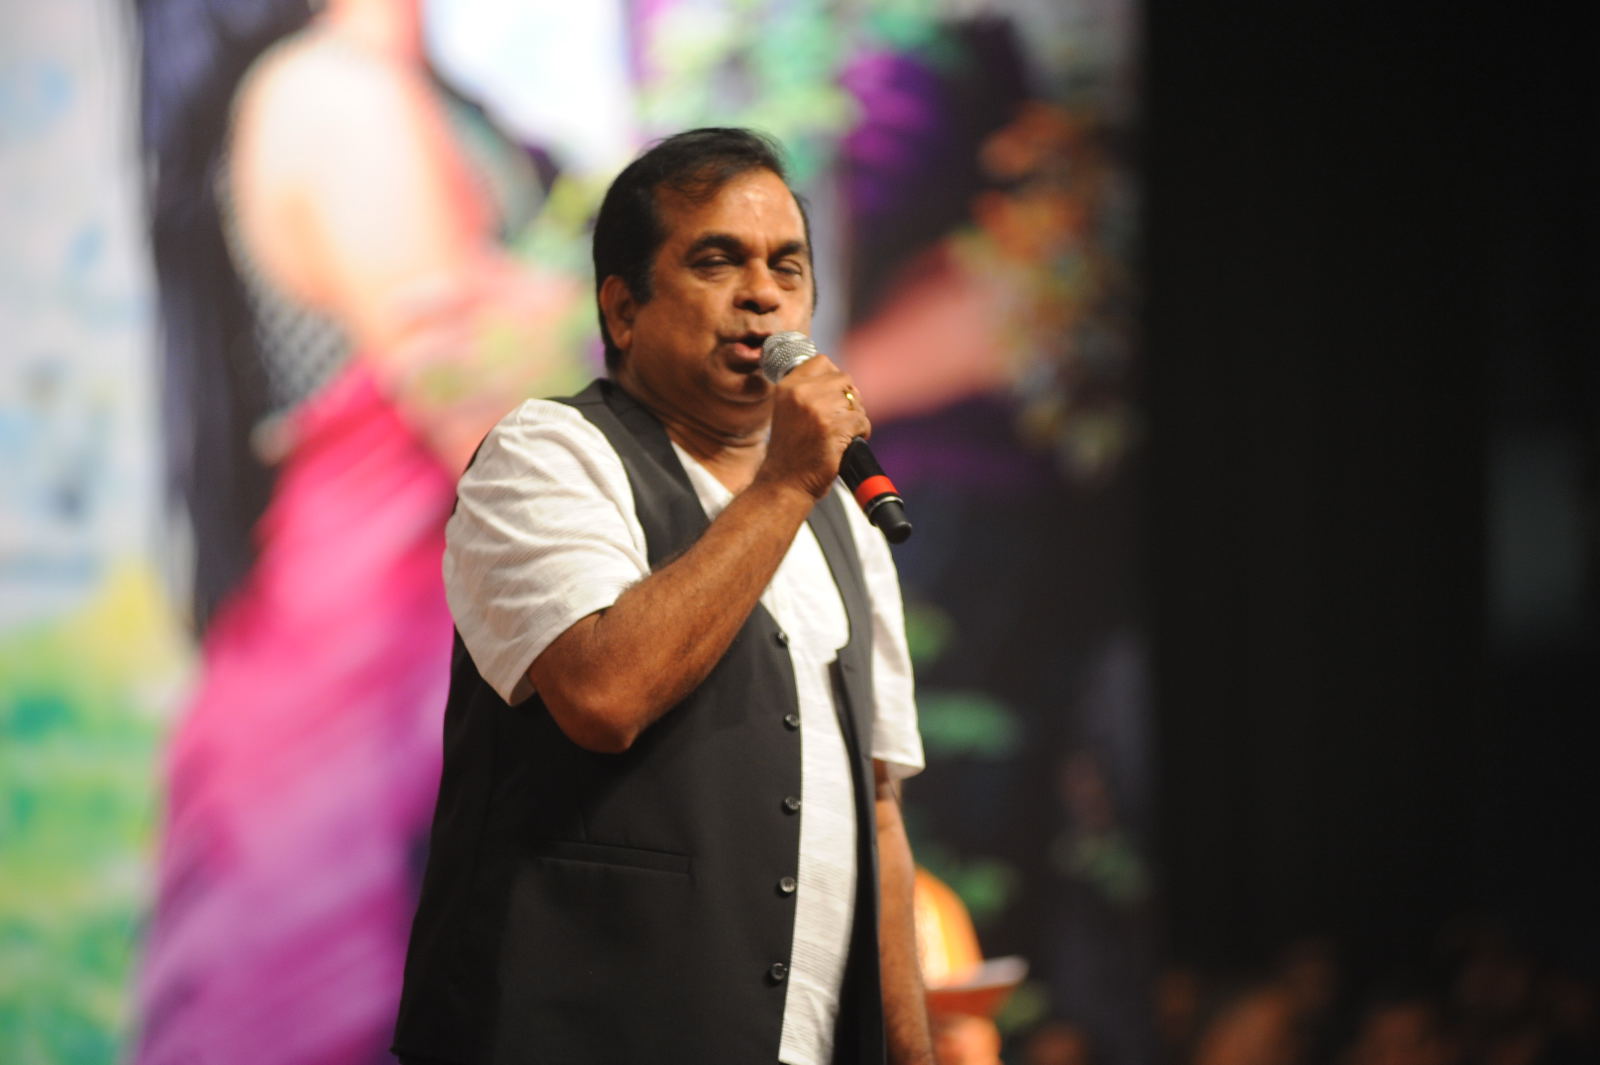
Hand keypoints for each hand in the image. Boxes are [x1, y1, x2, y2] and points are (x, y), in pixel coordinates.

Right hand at [756, 352, 870, 499]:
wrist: (784, 482)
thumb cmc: (790, 450)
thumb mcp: (787, 410)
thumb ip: (807, 391)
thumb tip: (843, 382)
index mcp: (788, 386)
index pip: (821, 362)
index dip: (834, 377)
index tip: (834, 395)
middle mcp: (801, 393)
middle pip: (843, 379)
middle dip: (848, 398)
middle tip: (842, 418)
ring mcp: (818, 410)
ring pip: (855, 399)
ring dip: (856, 416)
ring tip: (845, 432)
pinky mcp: (834, 428)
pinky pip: (862, 420)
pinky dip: (862, 432)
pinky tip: (848, 443)